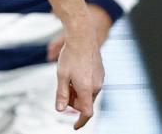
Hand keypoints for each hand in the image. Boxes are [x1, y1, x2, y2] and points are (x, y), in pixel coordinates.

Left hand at [48, 6, 107, 129]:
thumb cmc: (71, 55)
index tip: (74, 126)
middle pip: (85, 103)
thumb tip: (60, 110)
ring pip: (89, 93)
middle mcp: (97, 86)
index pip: (86, 113)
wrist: (82, 36)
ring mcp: (101, 79)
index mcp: (87, 89)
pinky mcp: (101, 72)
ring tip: (69, 78)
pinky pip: (93, 84)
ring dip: (78, 92)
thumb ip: (61, 94)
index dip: (80, 122)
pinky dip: (84, 85)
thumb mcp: (61, 76)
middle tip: (64, 89)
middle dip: (74, 102)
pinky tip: (76, 72)